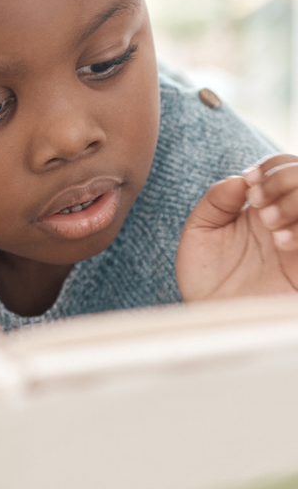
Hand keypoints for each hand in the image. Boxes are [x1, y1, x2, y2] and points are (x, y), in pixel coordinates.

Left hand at [176, 153, 297, 301]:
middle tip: (258, 199)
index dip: (272, 168)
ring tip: (268, 221)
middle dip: (285, 180)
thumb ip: (216, 201)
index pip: (286, 168)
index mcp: (264, 206)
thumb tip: (240, 179)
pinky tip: (281, 241)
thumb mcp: (200, 232)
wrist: (212, 320)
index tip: (249, 183)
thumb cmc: (205, 277)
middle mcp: (289, 221)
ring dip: (296, 202)